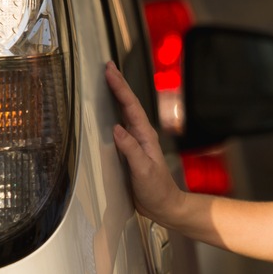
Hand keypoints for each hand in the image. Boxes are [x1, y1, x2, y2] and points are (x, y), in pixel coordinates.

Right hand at [105, 62, 184, 221]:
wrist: (165, 206)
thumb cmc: (157, 190)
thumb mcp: (143, 170)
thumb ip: (131, 149)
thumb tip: (116, 129)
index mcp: (145, 136)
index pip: (131, 106)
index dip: (120, 88)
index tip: (110, 71)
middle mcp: (141, 136)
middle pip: (128, 104)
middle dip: (118, 85)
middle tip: (107, 67)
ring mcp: (137, 143)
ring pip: (125, 113)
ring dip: (117, 97)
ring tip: (107, 82)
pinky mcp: (130, 151)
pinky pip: (121, 127)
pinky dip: (114, 115)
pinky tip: (108, 114)